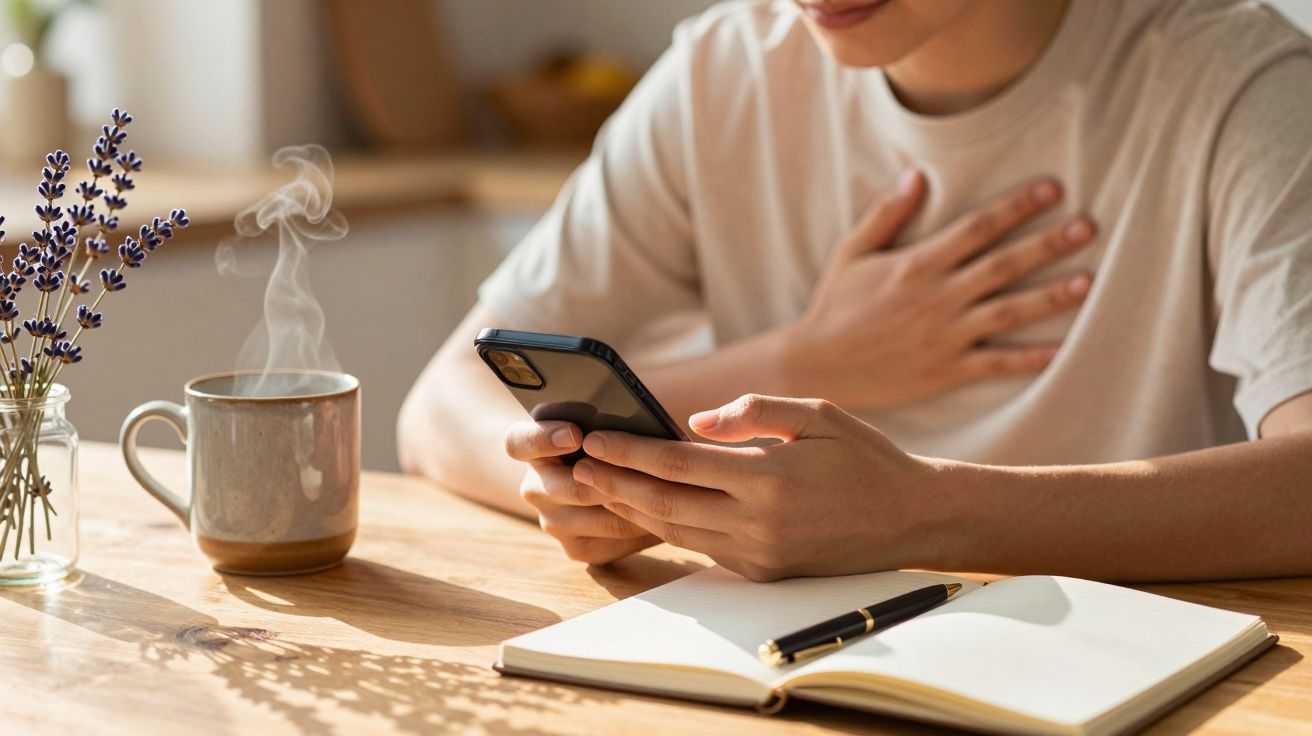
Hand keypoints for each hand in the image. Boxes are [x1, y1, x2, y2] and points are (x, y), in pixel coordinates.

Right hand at [505, 419, 659, 564]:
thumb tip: (634, 417)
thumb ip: (605, 416)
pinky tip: (669, 514)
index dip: (544, 438)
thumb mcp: (597, 420)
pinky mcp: (576, 549)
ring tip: (672, 491)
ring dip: (636, 505)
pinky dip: (643, 527)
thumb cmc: (603, 437)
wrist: (596, 476)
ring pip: (599, 519)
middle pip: (567, 488)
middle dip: (608, 478)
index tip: (576, 433)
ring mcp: (553, 522)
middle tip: (639, 468)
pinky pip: (614, 541)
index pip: (519, 442)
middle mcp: (534, 488)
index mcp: (528, 447)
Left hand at [572, 395, 946, 581]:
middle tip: (577, 465)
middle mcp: (759, 522)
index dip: (630, 451)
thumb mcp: (818, 414)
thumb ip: (755, 411)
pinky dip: (666, 527)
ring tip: (596, 486)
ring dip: (630, 508)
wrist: (908, 519)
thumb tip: (693, 421)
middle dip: (613, 482)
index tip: (595, 438)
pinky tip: (643, 508)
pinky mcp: (762, 571)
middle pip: (663, 503)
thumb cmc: (864, 457)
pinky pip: (701, 547)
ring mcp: (759, 553)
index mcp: (769, 477)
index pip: (678, 464)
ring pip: (675, 531)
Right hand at [783, 171, 1095, 407]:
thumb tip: (918, 175)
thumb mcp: (853, 252)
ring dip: (1050, 296)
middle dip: (1048, 244)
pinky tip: (1062, 349)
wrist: (817, 365)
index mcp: (917, 264)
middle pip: (1003, 264)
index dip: (1017, 205)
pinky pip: (996, 362)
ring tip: (1088, 282)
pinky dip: (1030, 358)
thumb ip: (887, 213)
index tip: (1053, 188)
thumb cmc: (835, 305)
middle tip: (1088, 227)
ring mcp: (944, 334)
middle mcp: (937, 296)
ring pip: (1008, 311)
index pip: (977, 227)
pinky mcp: (946, 369)